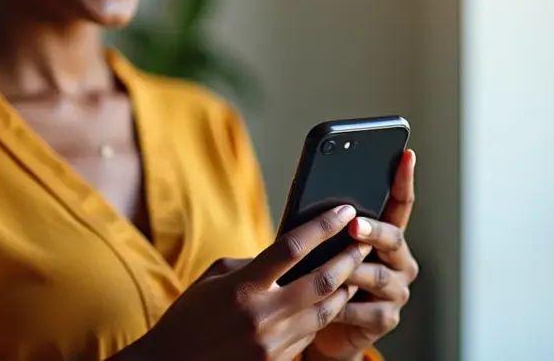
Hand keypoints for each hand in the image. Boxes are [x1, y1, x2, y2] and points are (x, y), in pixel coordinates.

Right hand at [131, 205, 371, 360]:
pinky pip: (311, 335)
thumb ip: (251, 264)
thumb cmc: (189, 317)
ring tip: (356, 269)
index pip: (293, 248)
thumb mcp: (214, 279)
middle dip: (348, 258)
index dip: (322, 226)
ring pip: (325, 311)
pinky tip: (330, 301)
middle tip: (365, 240)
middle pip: (321, 280)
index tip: (343, 210)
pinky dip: (323, 315)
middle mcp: (262, 316)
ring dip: (345, 289)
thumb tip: (286, 254)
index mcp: (242, 287)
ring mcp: (272, 344)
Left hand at [308, 150, 418, 360]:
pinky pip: (366, 309)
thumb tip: (313, 195)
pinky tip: (326, 303)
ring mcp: (396, 291)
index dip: (404, 179)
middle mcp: (398, 261)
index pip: (400, 204)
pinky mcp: (386, 319)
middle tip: (354, 225)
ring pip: (378, 276)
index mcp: (386, 237)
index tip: (406, 154)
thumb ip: (327, 226)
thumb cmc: (318, 276)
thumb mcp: (322, 246)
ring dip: (352, 270)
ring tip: (329, 268)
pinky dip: (344, 305)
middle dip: (374, 230)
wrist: (317, 327)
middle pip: (393, 239)